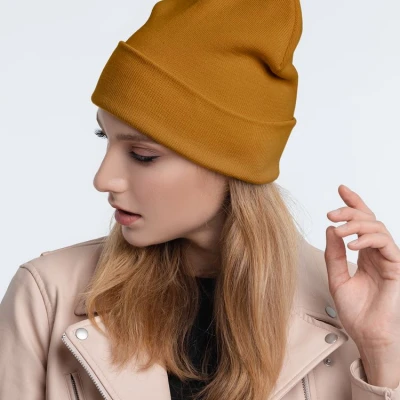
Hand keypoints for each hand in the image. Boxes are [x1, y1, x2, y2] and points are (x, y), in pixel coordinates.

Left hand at [325, 184, 399, 386]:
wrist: (366, 334)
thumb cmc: (354, 310)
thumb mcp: (336, 277)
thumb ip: (333, 254)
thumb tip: (330, 229)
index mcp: (363, 253)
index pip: (360, 222)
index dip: (353, 203)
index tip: (341, 188)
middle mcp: (376, 253)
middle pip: (368, 220)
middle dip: (350, 210)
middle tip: (332, 212)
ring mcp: (387, 259)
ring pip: (377, 228)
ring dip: (356, 224)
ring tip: (338, 229)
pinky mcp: (395, 267)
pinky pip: (386, 244)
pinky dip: (368, 240)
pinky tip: (351, 244)